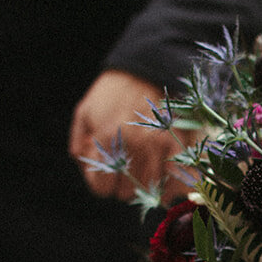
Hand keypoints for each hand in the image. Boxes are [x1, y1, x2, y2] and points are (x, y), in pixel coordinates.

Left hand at [68, 70, 193, 201]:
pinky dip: (173, 186)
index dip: (101, 182)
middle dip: (123, 182)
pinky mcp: (181, 143)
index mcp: (108, 138)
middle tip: (126, 165)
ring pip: (153, 190)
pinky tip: (166, 180)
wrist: (148, 68)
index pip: (102, 188)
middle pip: (127, 193)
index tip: (106, 170)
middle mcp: (135, 145)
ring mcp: (160, 146)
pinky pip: (179, 182)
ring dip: (147, 185)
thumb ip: (80, 144)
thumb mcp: (85, 113)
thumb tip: (86, 168)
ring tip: (145, 169)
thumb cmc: (113, 92)